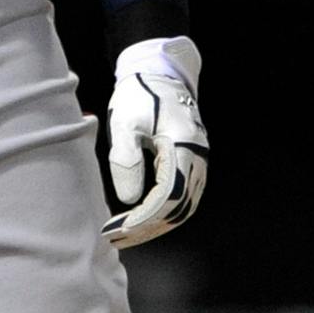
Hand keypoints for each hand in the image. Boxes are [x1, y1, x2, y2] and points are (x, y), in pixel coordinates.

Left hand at [102, 36, 208, 247]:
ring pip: (183, 207)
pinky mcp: (191, 163)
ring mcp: (198, 163)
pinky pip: (182, 196)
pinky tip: (140, 218)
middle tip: (116, 238)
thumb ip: (125, 159)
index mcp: (183, 148)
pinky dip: (162, 212)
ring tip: (125, 234)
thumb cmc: (139, 94)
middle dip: (147, 228)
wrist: (159, 73)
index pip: (167, 197)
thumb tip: (129, 201)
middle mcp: (197, 159)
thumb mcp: (125, 121)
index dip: (142, 218)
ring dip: (155, 224)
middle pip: (178, 209)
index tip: (116, 229)